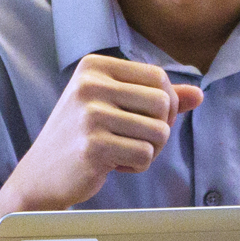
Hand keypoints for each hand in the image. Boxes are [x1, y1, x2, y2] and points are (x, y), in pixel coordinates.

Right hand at [4, 55, 203, 213]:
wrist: (41, 174)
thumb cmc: (82, 136)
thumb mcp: (113, 106)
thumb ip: (154, 98)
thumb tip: (199, 95)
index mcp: (94, 66)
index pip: (158, 76)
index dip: (167, 102)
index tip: (150, 120)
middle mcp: (90, 84)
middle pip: (163, 102)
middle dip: (161, 128)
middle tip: (138, 141)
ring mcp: (90, 115)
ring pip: (159, 131)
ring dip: (150, 150)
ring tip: (125, 153)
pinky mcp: (93, 146)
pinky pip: (145, 155)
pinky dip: (137, 166)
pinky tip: (113, 165)